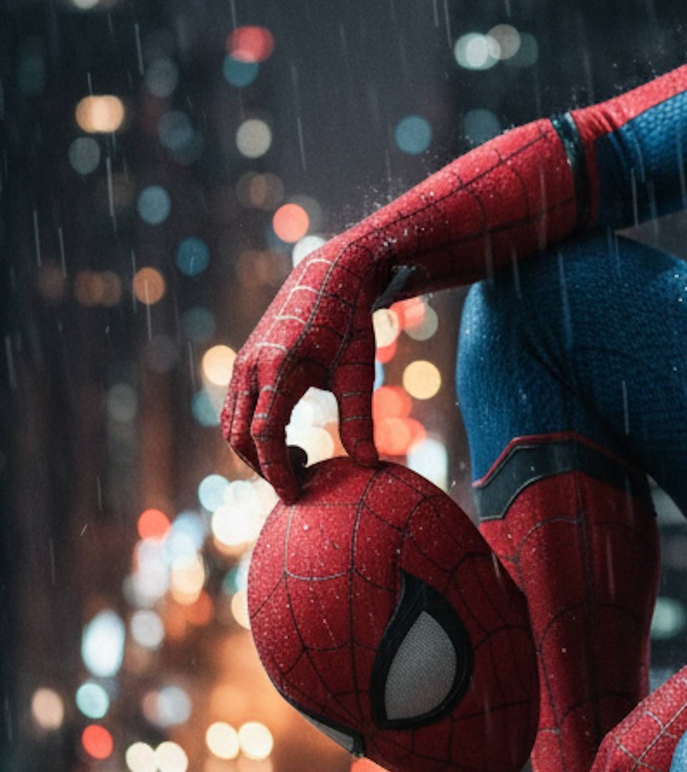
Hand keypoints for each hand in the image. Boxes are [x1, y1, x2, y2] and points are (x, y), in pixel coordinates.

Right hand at [221, 233, 384, 497]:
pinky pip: (236, 410)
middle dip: (265, 467)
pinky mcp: (244, 363)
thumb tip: (369, 466)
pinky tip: (289, 439)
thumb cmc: (350, 323)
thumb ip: (360, 419)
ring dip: (257, 452)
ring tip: (299, 460)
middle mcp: (251, 367)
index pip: (264, 436)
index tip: (295, 496)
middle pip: (240, 437)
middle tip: (302, 481)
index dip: (276, 470)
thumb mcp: (359, 371)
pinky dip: (253, 433)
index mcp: (278, 368)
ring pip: (232, 425)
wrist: (330, 275)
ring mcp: (242, 364)